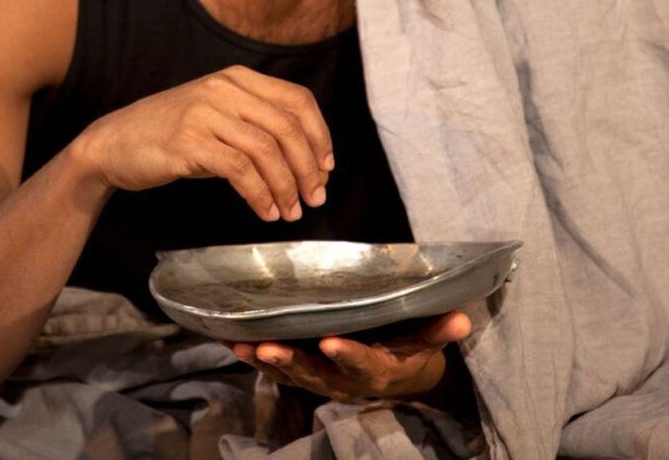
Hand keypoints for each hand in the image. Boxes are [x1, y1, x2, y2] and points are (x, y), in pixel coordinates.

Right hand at [74, 65, 333, 220]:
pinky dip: (260, 194)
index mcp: (238, 78)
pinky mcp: (190, 142)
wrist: (114, 141)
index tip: (326, 166)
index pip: (297, 100)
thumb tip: (304, 159)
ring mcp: (206, 113)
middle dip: (308, 168)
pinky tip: (265, 211)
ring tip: (291, 212)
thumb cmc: (171, 132)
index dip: (319, 134)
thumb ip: (254, 123)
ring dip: (286, 187)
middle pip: (287, 127)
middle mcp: (225, 88)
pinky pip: (240, 171)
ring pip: (267, 151)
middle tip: (316, 197)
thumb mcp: (217, 114)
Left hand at [227, 311, 471, 402]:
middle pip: (318, 374)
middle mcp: (347, 381)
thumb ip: (440, 329)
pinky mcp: (311, 374)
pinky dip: (261, 362)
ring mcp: (326, 379)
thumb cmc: (414, 350)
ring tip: (245, 348)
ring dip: (269, 362)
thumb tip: (461, 318)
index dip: (347, 356)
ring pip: (295, 375)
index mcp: (378, 370)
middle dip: (293, 362)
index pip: (363, 364)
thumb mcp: (430, 341)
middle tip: (269, 348)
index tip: (330, 342)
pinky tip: (238, 346)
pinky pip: (283, 372)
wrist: (402, 378)